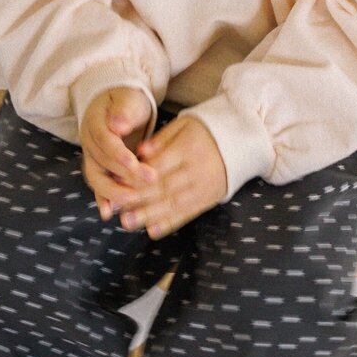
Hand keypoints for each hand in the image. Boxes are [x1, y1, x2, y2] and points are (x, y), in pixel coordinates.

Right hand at [79, 87, 157, 215]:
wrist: (117, 106)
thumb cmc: (127, 101)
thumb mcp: (128, 99)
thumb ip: (124, 111)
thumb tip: (118, 125)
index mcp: (94, 123)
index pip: (106, 141)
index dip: (120, 154)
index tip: (137, 164)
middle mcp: (88, 143)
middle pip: (102, 163)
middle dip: (125, 175)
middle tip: (148, 182)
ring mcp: (91, 158)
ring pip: (97, 178)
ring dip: (113, 193)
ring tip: (132, 202)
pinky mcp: (98, 169)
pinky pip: (98, 186)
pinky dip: (102, 200)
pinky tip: (109, 215)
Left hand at [102, 114, 227, 238]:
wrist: (242, 143)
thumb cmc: (206, 131)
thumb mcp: (184, 124)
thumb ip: (161, 138)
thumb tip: (140, 153)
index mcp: (189, 148)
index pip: (158, 166)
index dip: (136, 177)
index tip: (115, 184)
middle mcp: (197, 170)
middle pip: (163, 187)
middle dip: (137, 200)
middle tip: (115, 209)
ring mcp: (204, 187)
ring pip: (173, 204)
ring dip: (149, 216)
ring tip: (128, 223)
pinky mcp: (209, 199)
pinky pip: (188, 214)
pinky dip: (170, 224)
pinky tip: (153, 231)